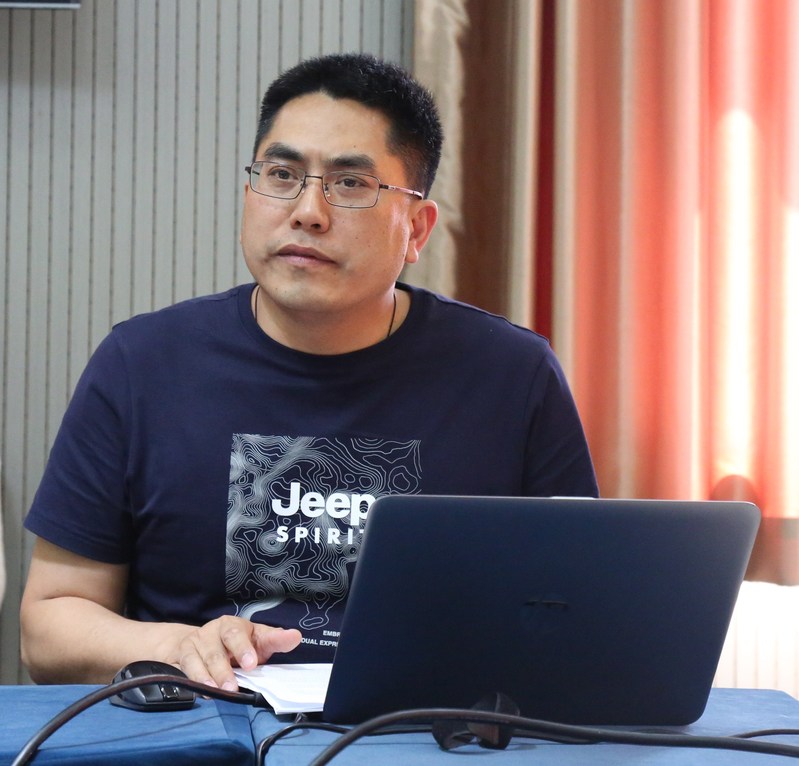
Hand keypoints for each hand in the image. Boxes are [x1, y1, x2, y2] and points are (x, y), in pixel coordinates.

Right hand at [166, 616, 301, 690]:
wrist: (198, 643)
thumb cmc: (234, 645)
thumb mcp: (256, 641)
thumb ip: (275, 641)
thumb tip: (295, 636)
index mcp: (237, 625)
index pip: (243, 633)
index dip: (247, 648)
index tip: (252, 664)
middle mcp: (218, 629)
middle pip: (223, 642)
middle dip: (229, 663)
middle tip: (235, 683)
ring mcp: (199, 639)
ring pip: (206, 656)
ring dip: (213, 675)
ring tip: (222, 690)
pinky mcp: (185, 652)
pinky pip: (188, 666)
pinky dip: (196, 678)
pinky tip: (205, 690)